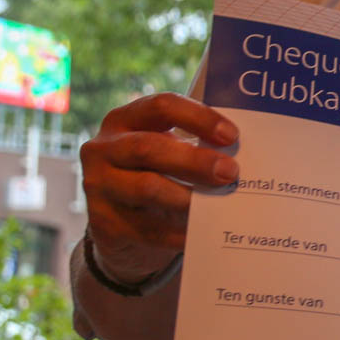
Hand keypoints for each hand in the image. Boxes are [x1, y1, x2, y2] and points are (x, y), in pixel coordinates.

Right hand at [79, 92, 237, 277]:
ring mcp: (98, 185)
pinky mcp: (103, 222)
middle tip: (230, 172)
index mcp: (125, 120)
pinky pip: (146, 228)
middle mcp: (103, 148)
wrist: (118, 220)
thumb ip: (192, 144)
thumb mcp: (166, 150)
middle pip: (149, 148)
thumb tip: (242, 153)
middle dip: (194, 161)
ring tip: (219, 203)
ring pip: (146, 188)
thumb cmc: (154, 173)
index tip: (232, 135)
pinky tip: (202, 232)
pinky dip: (178, 231)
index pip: (161, 107)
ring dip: (188, 197)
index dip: (198, 118)